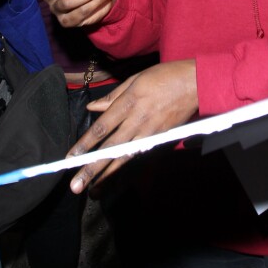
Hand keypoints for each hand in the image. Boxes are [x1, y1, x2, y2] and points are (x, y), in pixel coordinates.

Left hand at [68, 60, 198, 192]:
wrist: (197, 83)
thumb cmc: (165, 76)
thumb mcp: (135, 79)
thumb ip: (112, 96)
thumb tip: (92, 108)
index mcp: (130, 102)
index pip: (102, 127)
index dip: (84, 144)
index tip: (69, 158)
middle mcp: (138, 120)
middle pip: (111, 148)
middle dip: (92, 169)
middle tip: (76, 186)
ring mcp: (151, 132)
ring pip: (126, 158)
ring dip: (108, 175)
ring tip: (93, 190)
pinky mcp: (162, 139)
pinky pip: (141, 156)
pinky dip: (128, 168)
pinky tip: (117, 178)